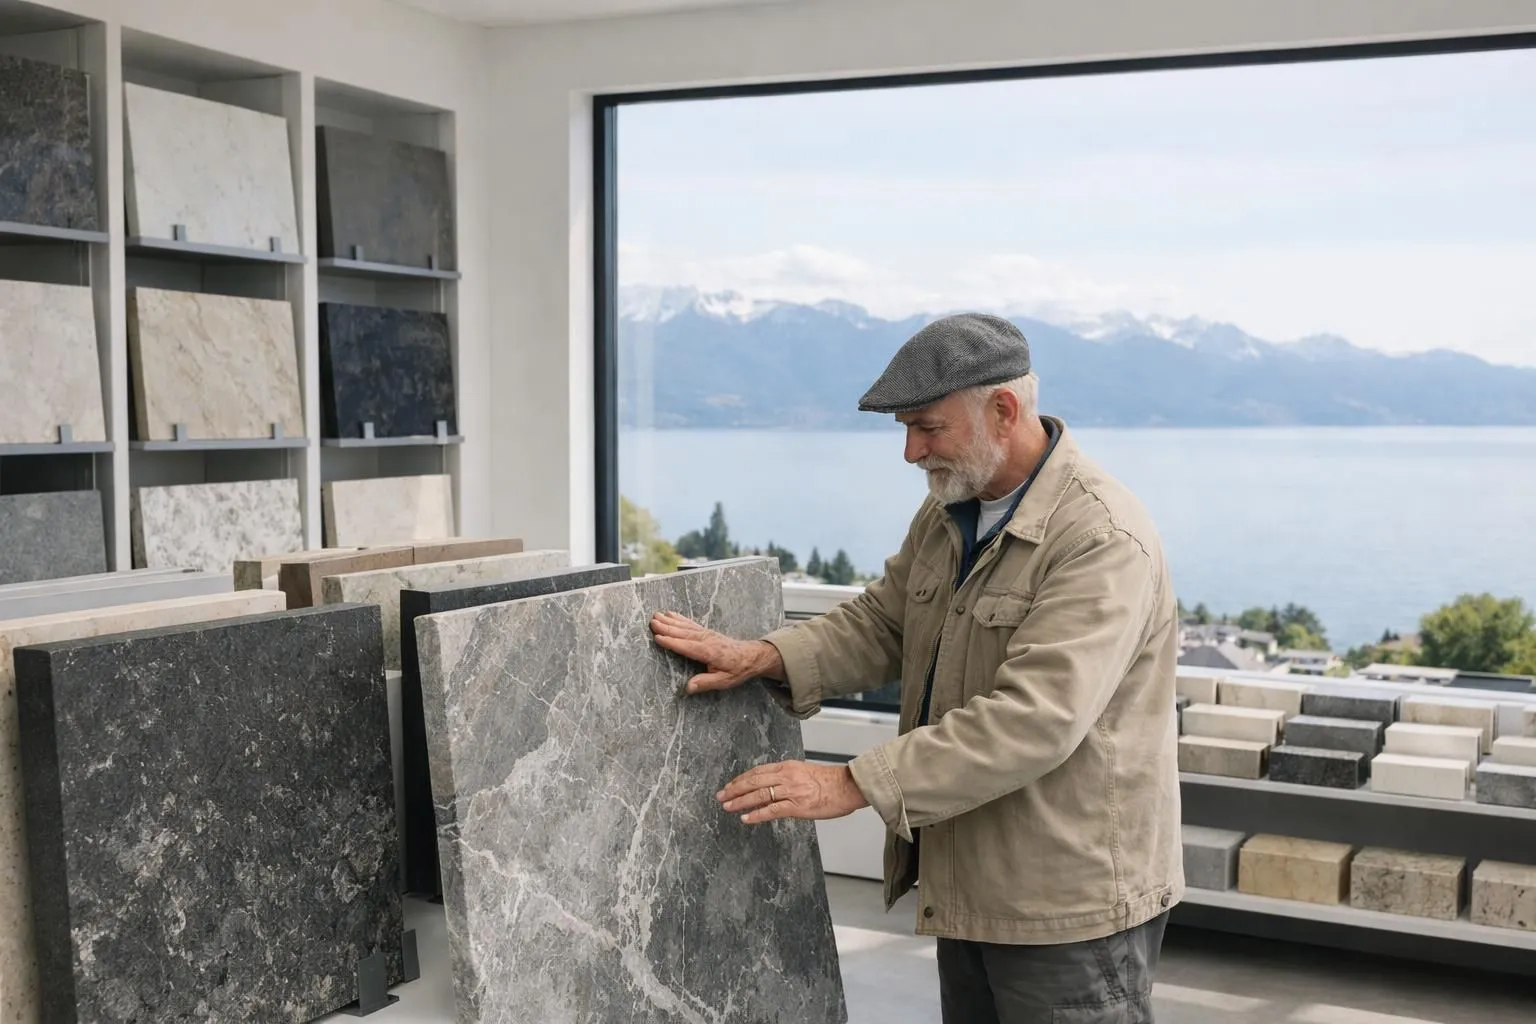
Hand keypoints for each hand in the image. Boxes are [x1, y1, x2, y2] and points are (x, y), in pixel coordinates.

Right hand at [649, 611, 782, 693]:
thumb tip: (688, 687)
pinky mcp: (706, 632)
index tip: (657, 637)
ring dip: (670, 621)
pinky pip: (690, 624)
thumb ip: (705, 683)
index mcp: (709, 652)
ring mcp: (706, 634)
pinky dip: (680, 618)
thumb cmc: (737, 670)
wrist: (751, 656)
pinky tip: (671, 614)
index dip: (672, 642)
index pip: (687, 646)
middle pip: (683, 633)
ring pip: (685, 626)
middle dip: (667, 627)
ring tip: (656, 616)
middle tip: (652, 622)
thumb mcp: (724, 681)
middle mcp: (706, 640)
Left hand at [717, 760, 868, 824]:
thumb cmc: (830, 782)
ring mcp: (791, 791)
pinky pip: (772, 810)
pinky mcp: (797, 806)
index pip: (758, 771)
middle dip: (735, 789)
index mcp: (788, 767)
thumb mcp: (804, 773)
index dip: (741, 779)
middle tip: (721, 796)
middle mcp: (786, 776)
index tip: (730, 785)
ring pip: (759, 794)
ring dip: (740, 801)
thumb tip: (773, 787)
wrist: (848, 787)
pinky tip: (745, 818)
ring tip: (727, 807)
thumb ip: (788, 778)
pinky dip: (756, 814)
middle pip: (754, 781)